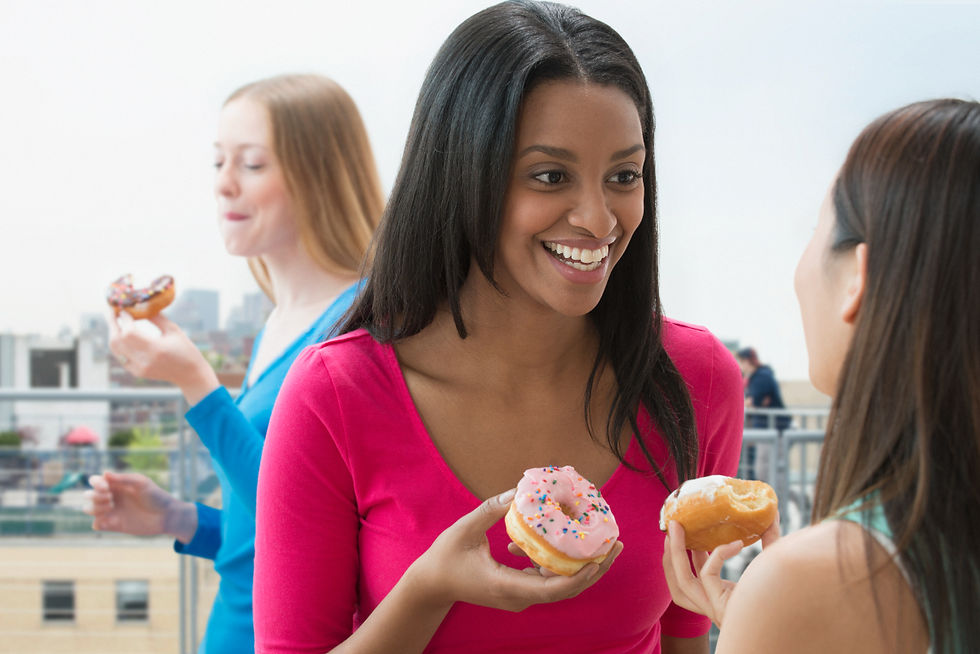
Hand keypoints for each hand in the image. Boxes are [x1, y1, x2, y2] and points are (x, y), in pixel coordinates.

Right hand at [83, 471, 196, 542]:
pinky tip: (110, 520)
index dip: (96, 483)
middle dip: (95, 496)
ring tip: (110, 507)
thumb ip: (123, 478)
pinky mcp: (114, 525)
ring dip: (94, 508)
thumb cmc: (155, 496)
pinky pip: (97, 525)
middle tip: (111, 498)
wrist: (166, 516)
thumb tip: (104, 473)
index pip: (95, 481)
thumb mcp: (141, 483)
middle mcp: (111, 497)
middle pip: (89, 495)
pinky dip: (98, 522)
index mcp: (117, 485)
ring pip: (89, 509)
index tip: (106, 487)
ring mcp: (112, 511)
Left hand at [108, 312, 218, 403]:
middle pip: (117, 341)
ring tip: (115, 321)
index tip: (123, 309)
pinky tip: (122, 335)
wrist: (190, 374)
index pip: (129, 332)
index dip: (123, 319)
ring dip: (113, 334)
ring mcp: (139, 368)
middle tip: (112, 312)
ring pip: (115, 349)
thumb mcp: (174, 330)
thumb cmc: (186, 350)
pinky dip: (119, 344)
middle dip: (112, 324)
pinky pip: (120, 356)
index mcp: (156, 349)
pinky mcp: (137, 372)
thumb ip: (156, 318)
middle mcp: (144, 360)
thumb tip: (141, 305)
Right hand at [408, 489, 623, 612]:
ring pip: (560, 586)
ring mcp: (519, 596)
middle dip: (595, 569)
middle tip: (617, 545)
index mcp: (507, 586)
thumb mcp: (465, 529)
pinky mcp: (518, 590)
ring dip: (582, 566)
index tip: (601, 558)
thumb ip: (491, 510)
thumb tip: (517, 491)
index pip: (554, 589)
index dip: (581, 576)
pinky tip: (561, 540)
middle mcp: (518, 597)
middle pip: (567, 590)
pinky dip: (559, 563)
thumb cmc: (445, 558)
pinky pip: (547, 580)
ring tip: (603, 542)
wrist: (432, 585)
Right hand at [662, 516, 779, 627]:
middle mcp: (713, 606)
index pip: (691, 580)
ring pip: (682, 581)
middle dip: (670, 553)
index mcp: (720, 599)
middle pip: (677, 582)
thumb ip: (769, 541)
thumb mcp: (770, 565)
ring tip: (677, 528)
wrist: (795, 619)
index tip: (686, 532)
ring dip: (676, 552)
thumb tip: (770, 514)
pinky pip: (708, 575)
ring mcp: (715, 608)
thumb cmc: (785, 596)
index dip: (683, 556)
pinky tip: (736, 544)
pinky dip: (718, 555)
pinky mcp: (721, 606)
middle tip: (673, 525)